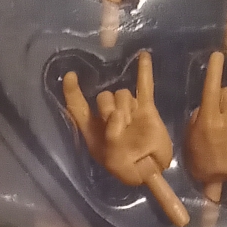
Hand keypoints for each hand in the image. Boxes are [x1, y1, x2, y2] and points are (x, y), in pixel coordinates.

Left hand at [62, 50, 189, 226]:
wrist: (155, 171)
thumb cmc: (132, 170)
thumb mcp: (116, 162)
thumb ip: (112, 140)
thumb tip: (117, 115)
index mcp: (94, 131)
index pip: (78, 107)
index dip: (72, 91)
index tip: (71, 76)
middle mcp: (108, 118)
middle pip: (104, 97)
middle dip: (110, 109)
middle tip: (121, 126)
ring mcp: (129, 112)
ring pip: (122, 94)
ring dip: (128, 107)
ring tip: (134, 124)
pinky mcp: (147, 110)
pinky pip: (145, 87)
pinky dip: (144, 72)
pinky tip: (143, 56)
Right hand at [185, 51, 226, 203]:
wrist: (219, 177)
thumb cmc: (200, 157)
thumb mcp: (191, 135)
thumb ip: (200, 114)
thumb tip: (211, 102)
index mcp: (210, 119)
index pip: (211, 88)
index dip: (214, 70)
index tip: (217, 55)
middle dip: (223, 97)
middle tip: (218, 112)